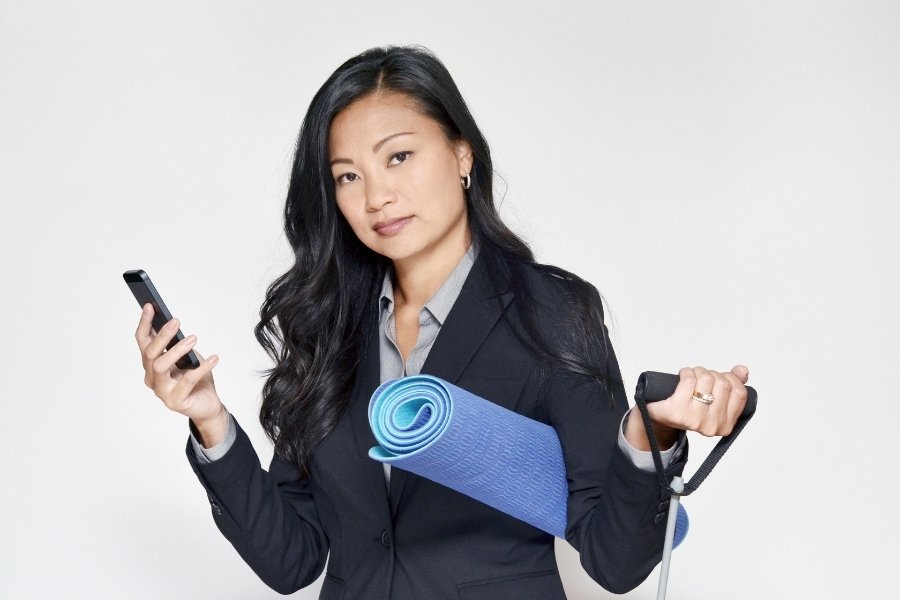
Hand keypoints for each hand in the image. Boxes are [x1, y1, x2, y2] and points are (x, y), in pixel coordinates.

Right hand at [134, 303, 227, 445]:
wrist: (208, 405)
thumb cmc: (197, 379)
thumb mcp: (188, 357)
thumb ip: (178, 344)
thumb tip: (173, 323)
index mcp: (151, 364)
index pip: (143, 341)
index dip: (145, 323)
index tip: (149, 305)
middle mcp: (152, 377)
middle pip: (150, 353)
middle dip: (162, 335)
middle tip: (176, 321)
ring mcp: (161, 391)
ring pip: (161, 366)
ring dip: (177, 350)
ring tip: (194, 338)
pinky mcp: (175, 401)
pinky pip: (187, 381)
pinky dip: (201, 368)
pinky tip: (214, 358)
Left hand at [624, 365, 749, 450]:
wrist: (660, 416)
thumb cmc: (688, 406)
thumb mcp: (713, 398)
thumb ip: (732, 385)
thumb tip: (743, 370)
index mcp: (725, 425)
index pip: (739, 393)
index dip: (731, 378)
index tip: (720, 376)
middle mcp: (712, 426)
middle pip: (723, 384)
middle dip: (712, 373)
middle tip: (701, 376)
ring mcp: (694, 420)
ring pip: (706, 379)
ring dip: (698, 371)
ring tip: (692, 376)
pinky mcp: (677, 412)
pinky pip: (689, 380)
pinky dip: (686, 372)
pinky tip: (682, 375)